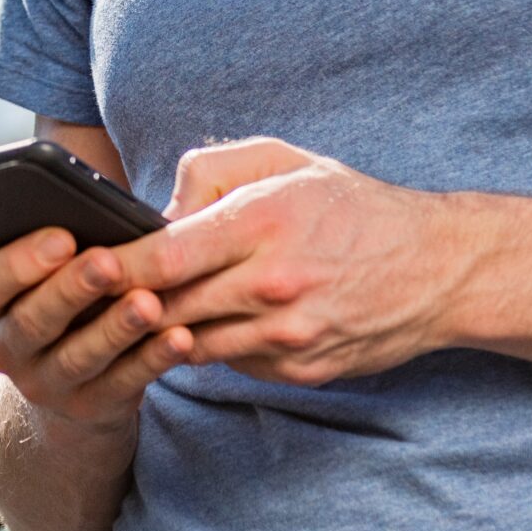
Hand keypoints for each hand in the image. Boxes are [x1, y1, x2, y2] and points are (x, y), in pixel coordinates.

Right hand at [0, 227, 193, 430]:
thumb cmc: (66, 297)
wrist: (70, 381)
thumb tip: (96, 205)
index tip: (63, 235)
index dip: (21, 261)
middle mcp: (8, 346)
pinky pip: (124, 384)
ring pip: (79, 355)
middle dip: (73, 289)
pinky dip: (152, 360)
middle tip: (110, 261)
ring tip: (149, 302)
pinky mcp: (90, 408)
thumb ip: (58, 244)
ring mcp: (46, 383)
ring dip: (116, 328)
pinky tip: (180, 337)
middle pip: (35, 319)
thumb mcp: (45, 273)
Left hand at [116, 137, 472, 386]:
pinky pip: (233, 364)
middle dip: (131, 303)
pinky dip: (215, 347)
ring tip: (143, 315)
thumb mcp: (284, 160)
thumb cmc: (352, 206)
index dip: (119, 266)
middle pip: (170, 307)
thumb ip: (210, 170)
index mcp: (265, 222)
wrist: (440, 268)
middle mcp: (275, 284)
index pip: (167, 254)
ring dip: (167, 331)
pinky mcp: (302, 371)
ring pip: (194, 344)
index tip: (91, 265)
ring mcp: (290, 335)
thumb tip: (157, 210)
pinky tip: (211, 325)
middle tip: (97, 296)